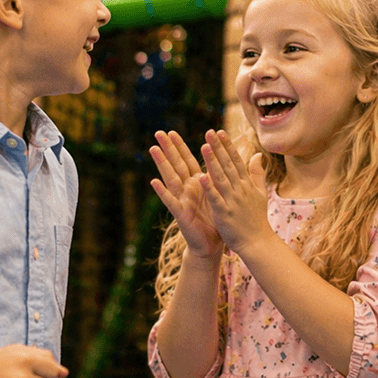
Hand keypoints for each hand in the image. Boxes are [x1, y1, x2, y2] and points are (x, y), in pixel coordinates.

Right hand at [149, 130, 222, 257]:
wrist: (211, 245)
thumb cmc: (214, 220)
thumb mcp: (218, 195)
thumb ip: (218, 178)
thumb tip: (223, 160)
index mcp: (197, 184)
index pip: (188, 161)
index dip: (180, 147)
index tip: (172, 131)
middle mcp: (187, 190)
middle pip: (176, 165)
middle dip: (168, 149)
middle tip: (158, 133)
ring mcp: (182, 201)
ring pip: (171, 179)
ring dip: (162, 164)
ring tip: (153, 149)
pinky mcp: (181, 214)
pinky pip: (171, 201)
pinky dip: (163, 192)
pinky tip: (154, 182)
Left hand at [199, 129, 269, 254]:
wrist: (258, 243)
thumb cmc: (257, 219)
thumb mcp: (260, 193)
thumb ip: (257, 173)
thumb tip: (257, 154)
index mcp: (246, 185)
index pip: (236, 161)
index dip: (227, 146)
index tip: (219, 131)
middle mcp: (240, 190)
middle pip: (228, 165)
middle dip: (218, 148)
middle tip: (209, 132)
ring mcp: (232, 201)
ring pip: (221, 178)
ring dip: (212, 162)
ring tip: (204, 147)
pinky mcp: (224, 214)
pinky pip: (215, 198)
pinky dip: (209, 188)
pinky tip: (200, 177)